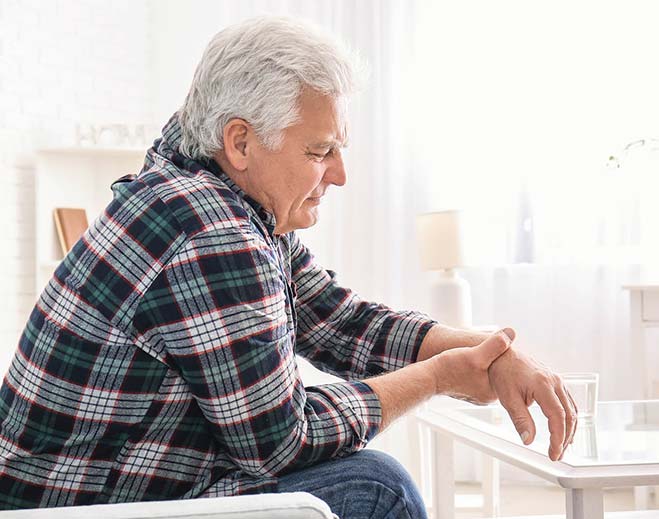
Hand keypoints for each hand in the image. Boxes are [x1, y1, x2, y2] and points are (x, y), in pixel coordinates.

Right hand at [434, 329, 514, 404]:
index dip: (511, 360)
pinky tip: (475, 355)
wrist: (428, 377)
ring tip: (487, 349)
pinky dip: (480, 366)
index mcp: (493, 393)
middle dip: (500, 360)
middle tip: (499, 345)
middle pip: (501, 376)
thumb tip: (511, 334)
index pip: (510, 376)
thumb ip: (494, 345)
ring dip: (489, 362)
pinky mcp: (468, 388)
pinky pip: (480, 375)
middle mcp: (486, 396)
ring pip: (490, 374)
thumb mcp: (475, 355)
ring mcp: (476, 393)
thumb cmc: (449, 368)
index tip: (510, 348)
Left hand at [488, 346, 577, 460]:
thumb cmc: (503, 374)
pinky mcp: (556, 382)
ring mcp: (557, 381)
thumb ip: (520, 419)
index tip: (553, 452)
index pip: (558, 416)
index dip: (558, 437)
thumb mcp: (507, 398)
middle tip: (556, 455)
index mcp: (542, 385)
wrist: (503, 356)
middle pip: (569, 415)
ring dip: (569, 431)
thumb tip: (528, 441)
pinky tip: (563, 431)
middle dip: (565, 438)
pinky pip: (568, 403)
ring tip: (560, 448)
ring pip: (572, 410)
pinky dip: (568, 419)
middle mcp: (554, 382)